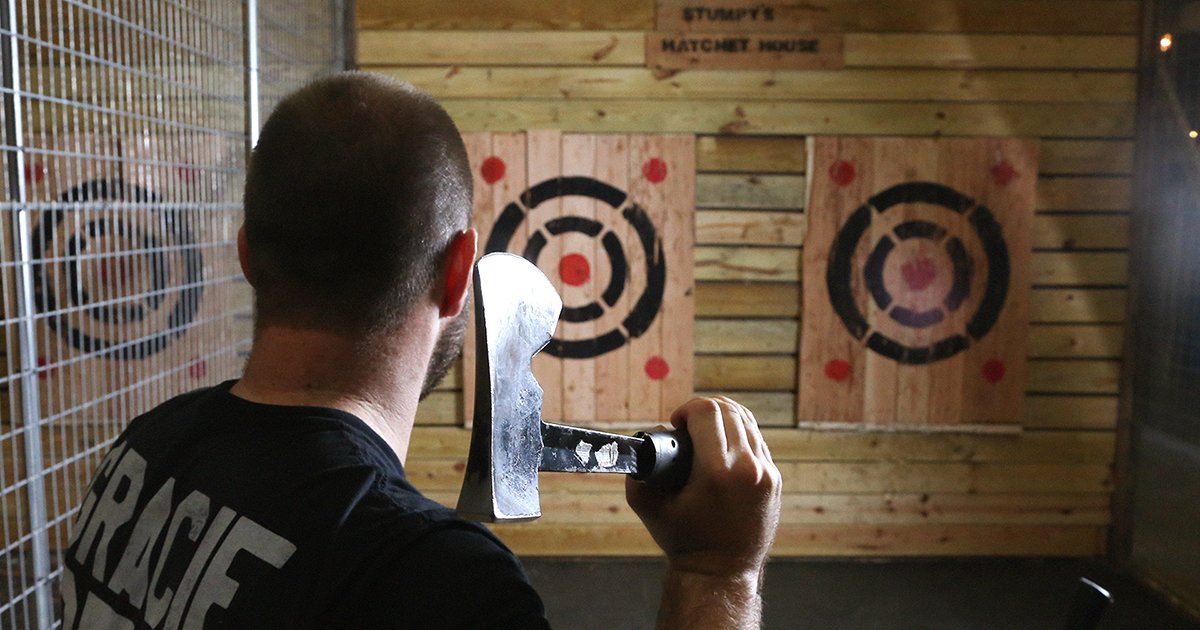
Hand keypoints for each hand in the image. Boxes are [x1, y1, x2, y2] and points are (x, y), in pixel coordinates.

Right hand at [626, 396, 781, 578]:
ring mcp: (767, 474)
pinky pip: (757, 441)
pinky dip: (738, 436)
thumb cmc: (683, 541)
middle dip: (702, 410)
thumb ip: (637, 469)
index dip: (685, 410)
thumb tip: (647, 437)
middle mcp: (748, 469)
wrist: (721, 572)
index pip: (707, 412)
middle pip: (728, 410)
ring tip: (705, 432)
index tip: (675, 424)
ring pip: (746, 421)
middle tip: (687, 426)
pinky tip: (723, 447)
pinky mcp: (774, 480)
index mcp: (718, 472)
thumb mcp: (648, 506)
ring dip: (722, 419)